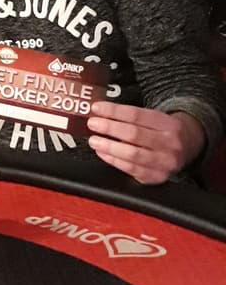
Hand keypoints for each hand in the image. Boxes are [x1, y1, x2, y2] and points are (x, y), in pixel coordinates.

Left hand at [87, 101, 205, 183]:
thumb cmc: (165, 131)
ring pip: (132, 154)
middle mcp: (169, 143)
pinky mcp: (157, 176)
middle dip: (109, 128)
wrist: (190, 147)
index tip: (97, 108)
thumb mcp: (157, 118)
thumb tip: (103, 113)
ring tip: (94, 140)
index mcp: (168, 123)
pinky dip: (113, 160)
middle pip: (134, 134)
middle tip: (93, 123)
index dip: (114, 111)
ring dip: (109, 146)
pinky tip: (103, 153)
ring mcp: (164, 162)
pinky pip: (131, 169)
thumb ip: (133, 117)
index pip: (136, 115)